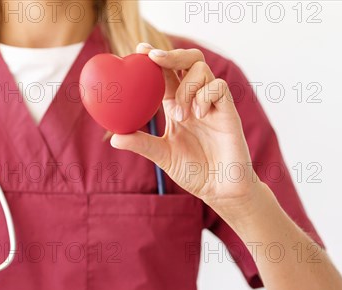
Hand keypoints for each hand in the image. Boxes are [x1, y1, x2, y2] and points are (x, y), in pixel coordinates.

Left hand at [111, 43, 260, 213]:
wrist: (220, 188)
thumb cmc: (193, 171)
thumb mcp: (162, 156)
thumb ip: (141, 144)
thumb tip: (112, 138)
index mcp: (177, 105)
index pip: (166, 74)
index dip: (154, 59)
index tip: (139, 49)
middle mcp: (195, 99)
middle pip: (188, 60)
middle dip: (171, 55)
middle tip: (154, 58)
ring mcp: (213, 103)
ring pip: (202, 70)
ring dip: (186, 87)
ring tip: (180, 114)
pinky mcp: (229, 111)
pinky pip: (219, 87)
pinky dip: (204, 96)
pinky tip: (198, 115)